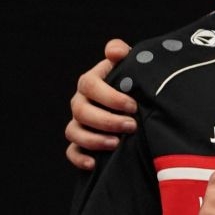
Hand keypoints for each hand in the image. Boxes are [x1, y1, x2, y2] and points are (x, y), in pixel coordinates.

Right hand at [66, 39, 134, 168]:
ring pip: (74, 131)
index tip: (132, 105)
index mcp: (92, 82)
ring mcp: (79, 123)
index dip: (109, 96)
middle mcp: (81, 102)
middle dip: (106, 120)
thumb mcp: (133, 69)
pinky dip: (80, 158)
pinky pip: (72, 151)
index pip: (89, 84)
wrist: (141, 106)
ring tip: (117, 143)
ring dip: (94, 139)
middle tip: (131, 126)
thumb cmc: (136, 85)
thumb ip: (124, 56)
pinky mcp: (81, 143)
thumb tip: (114, 50)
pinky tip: (94, 164)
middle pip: (81, 111)